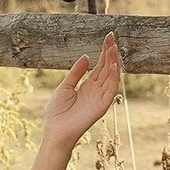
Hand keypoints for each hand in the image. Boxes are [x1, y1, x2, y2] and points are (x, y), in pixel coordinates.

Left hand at [42, 33, 120, 151]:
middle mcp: (96, 90)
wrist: (55, 131)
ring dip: (113, 62)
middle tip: (112, 37)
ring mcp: (100, 98)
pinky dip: (113, 78)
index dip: (104, 52)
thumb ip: (76, 72)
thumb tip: (86, 56)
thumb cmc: (57, 113)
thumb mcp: (65, 87)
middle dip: (110, 53)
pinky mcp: (101, 106)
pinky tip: (113, 66)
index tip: (108, 37)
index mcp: (88, 86)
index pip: (99, 66)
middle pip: (106, 68)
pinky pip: (110, 90)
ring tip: (113, 47)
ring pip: (110, 77)